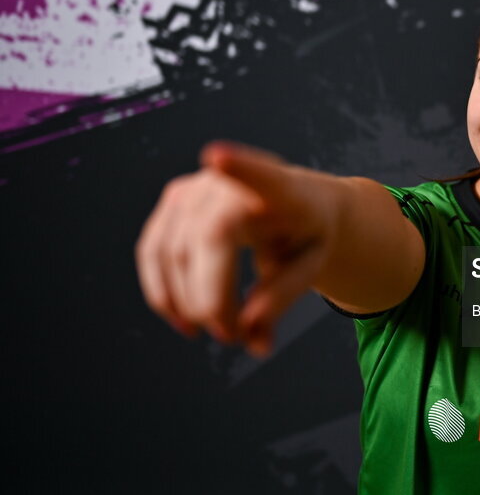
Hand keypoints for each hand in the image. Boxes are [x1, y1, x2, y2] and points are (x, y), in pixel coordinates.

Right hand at [134, 141, 334, 356]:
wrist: (299, 204)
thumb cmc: (308, 233)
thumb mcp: (312, 265)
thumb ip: (282, 296)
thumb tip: (248, 334)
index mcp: (281, 189)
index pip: (260, 176)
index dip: (238, 167)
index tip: (216, 156)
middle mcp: (229, 181)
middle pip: (206, 242)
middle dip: (212, 300)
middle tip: (235, 337)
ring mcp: (195, 187)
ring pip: (171, 253)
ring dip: (187, 305)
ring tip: (220, 333)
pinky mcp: (173, 201)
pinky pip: (153, 252)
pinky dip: (163, 293)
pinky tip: (185, 322)